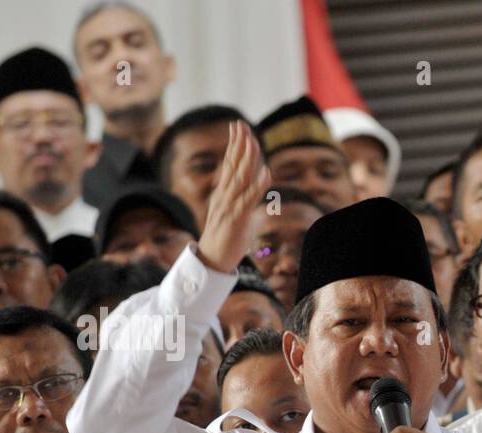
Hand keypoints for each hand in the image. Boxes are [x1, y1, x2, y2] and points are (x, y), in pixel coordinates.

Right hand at [197, 120, 270, 273]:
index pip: (230, 163)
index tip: (238, 127)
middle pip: (233, 165)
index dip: (235, 144)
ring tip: (253, 141)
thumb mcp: (244, 219)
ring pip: (240, 178)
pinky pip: (249, 199)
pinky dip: (258, 185)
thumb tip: (267, 203)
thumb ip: (254, 208)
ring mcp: (229, 205)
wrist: (213, 259)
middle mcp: (224, 195)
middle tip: (241, 123)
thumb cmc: (229, 239)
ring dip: (247, 159)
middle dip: (239, 144)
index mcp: (225, 192)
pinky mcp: (236, 218)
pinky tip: (266, 173)